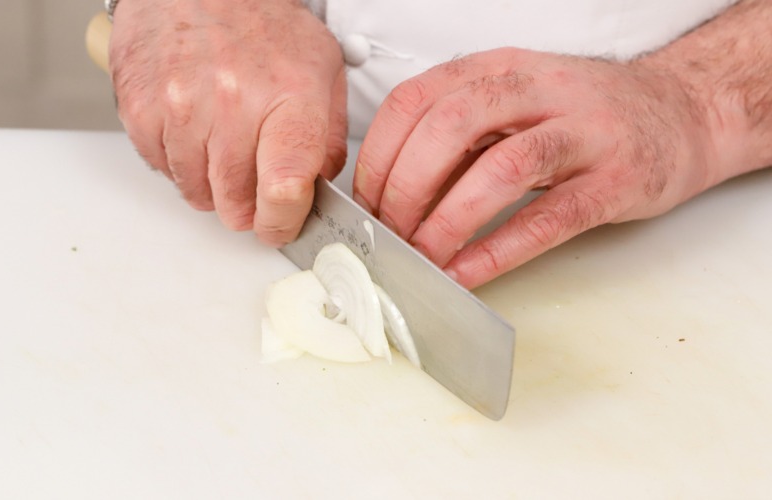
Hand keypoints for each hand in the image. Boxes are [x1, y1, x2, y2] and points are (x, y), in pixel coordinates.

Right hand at [109, 0, 346, 245]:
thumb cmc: (260, 21)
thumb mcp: (320, 69)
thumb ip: (328, 136)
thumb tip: (318, 187)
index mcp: (287, 96)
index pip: (283, 186)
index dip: (282, 221)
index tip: (280, 224)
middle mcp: (231, 104)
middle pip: (236, 204)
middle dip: (249, 206)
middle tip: (254, 181)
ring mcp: (180, 109)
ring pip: (198, 195)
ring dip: (213, 185)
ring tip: (222, 143)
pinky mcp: (140, 112)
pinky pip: (163, 171)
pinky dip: (181, 162)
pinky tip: (194, 129)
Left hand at [354, 48, 717, 287]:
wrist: (682, 111)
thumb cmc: (585, 113)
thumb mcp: (515, 100)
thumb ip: (460, 133)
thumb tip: (391, 186)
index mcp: (499, 68)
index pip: (416, 101)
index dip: (379, 156)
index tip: (365, 202)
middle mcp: (538, 91)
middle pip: (451, 128)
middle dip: (406, 188)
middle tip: (389, 234)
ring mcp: (581, 134)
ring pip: (501, 168)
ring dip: (448, 220)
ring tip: (421, 257)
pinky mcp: (613, 181)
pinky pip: (547, 218)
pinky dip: (497, 249)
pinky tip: (466, 273)